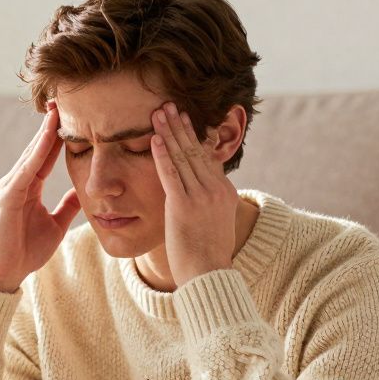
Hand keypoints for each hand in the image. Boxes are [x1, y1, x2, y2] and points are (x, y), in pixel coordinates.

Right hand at [0, 100, 80, 292]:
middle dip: (51, 124)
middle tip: (65, 97)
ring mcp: (10, 187)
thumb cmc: (25, 252)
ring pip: (32, 153)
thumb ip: (68, 207)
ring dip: (45, 131)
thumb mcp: (56, 225)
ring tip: (58, 109)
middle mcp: (18, 181)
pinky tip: (49, 136)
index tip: (74, 114)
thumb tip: (84, 192)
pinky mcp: (8, 196)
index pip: (46, 154)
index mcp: (29, 187)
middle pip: (37, 147)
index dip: (59, 134)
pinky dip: (38, 152)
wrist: (3, 273)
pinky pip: (27, 169)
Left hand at [151, 101, 238, 287]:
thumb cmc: (208, 255)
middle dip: (180, 125)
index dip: (193, 135)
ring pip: (183, 157)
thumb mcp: (214, 223)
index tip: (184, 118)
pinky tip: (155, 137)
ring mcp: (201, 196)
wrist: (209, 275)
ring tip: (158, 111)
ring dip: (169, 131)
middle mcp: (215, 189)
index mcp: (224, 191)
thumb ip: (207, 205)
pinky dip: (162, 154)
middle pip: (195, 150)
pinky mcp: (183, 206)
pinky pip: (171, 174)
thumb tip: (199, 198)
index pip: (206, 157)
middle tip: (169, 104)